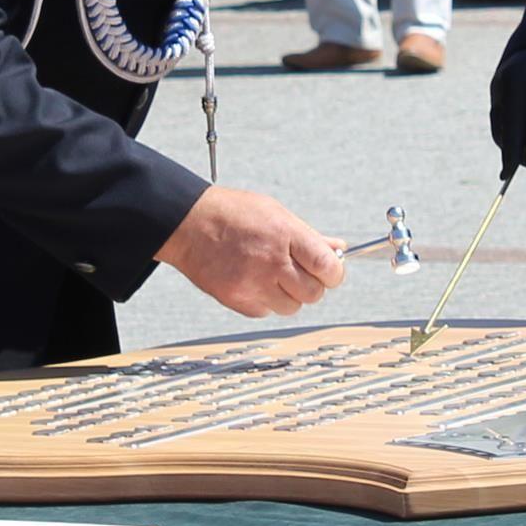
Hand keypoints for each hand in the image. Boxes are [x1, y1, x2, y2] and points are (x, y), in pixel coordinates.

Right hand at [157, 185, 346, 316]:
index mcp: (284, 235)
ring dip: (288, 295)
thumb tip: (338, 248)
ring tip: (271, 275)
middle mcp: (271, 262)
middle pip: (313, 294)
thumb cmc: (231, 214)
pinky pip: (266, 312)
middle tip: (298, 273)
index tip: (329, 271)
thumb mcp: (276, 213)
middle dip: (311, 285)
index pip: (327, 267)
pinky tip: (253, 280)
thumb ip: (309, 236)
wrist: (187, 224)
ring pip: (291, 307)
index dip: (333, 273)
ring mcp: (253, 284)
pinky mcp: (237, 300)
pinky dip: (264, 301)